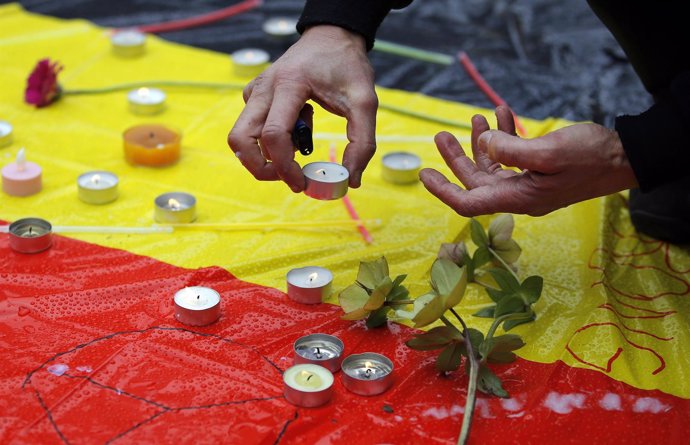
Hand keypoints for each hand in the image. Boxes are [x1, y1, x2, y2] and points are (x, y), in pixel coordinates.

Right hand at [227, 25, 377, 191]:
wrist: (332, 36)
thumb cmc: (347, 65)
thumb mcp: (365, 102)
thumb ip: (362, 142)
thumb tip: (351, 180)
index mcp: (289, 85)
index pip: (273, 135)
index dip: (284, 167)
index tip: (302, 183)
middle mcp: (264, 87)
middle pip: (241, 139)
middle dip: (261, 168)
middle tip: (289, 176)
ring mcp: (255, 90)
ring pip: (240, 135)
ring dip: (263, 154)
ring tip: (297, 145)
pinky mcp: (254, 94)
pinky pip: (250, 126)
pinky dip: (268, 139)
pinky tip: (296, 126)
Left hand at [420, 106, 638, 216]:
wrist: (626, 158)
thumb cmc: (591, 157)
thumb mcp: (549, 151)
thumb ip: (511, 149)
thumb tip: (483, 143)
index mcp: (518, 198)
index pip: (469, 203)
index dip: (443, 191)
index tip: (424, 174)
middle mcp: (519, 195)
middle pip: (475, 181)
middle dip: (456, 157)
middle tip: (441, 135)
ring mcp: (529, 184)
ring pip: (492, 166)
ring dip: (480, 142)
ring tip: (474, 117)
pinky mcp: (539, 172)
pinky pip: (512, 157)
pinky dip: (505, 136)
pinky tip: (504, 114)